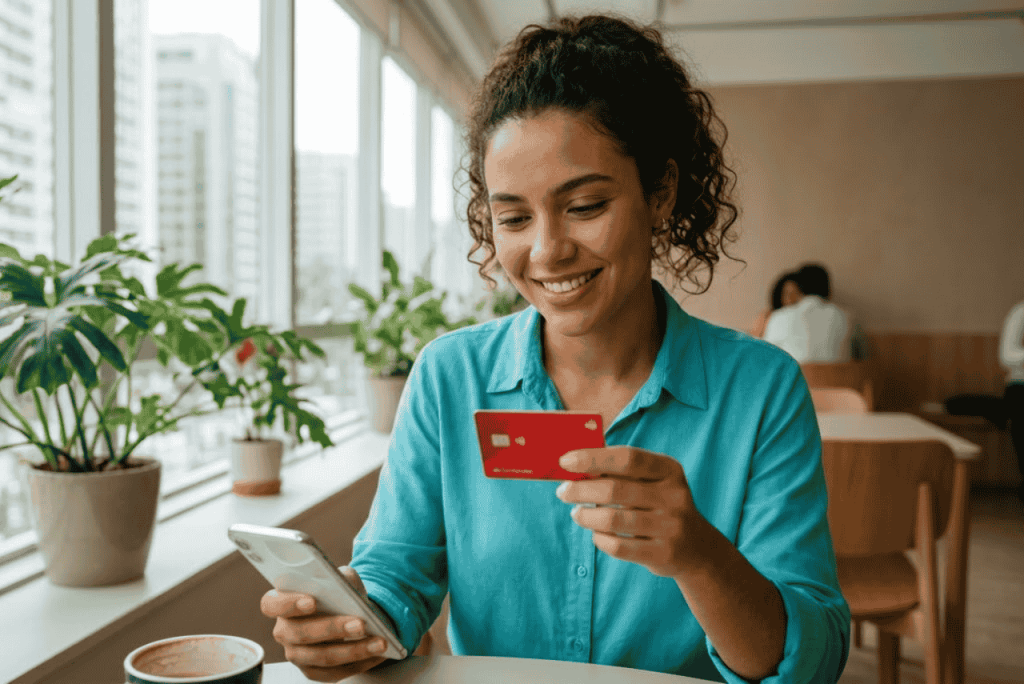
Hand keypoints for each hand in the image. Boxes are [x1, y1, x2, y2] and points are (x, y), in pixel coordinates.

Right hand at [260, 566, 388, 681]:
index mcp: (281, 602)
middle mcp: (284, 631)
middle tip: (360, 624)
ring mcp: (297, 654)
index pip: (271, 604)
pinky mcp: (313, 671)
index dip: (288, 604)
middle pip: (300, 634)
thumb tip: (345, 585)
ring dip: (354, 650)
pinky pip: (335, 672)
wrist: (350, 612)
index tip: (312, 601)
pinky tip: (377, 653)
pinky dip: (359, 662)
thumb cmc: (339, 593)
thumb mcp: (340, 578)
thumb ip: (339, 578)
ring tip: (379, 642)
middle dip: (333, 628)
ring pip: (322, 656)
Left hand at [555, 446, 709, 577]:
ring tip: (576, 513)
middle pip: (615, 489)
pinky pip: (618, 546)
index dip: (593, 458)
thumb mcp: (653, 481)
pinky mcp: (663, 554)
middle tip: (562, 491)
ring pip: (613, 520)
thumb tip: (574, 465)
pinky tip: (596, 533)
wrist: (696, 547)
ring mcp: (671, 526)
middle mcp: (674, 496)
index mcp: (669, 470)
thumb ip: (620, 471)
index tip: (565, 462)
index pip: (627, 458)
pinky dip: (599, 538)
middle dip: (580, 489)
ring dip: (585, 516)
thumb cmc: (659, 505)